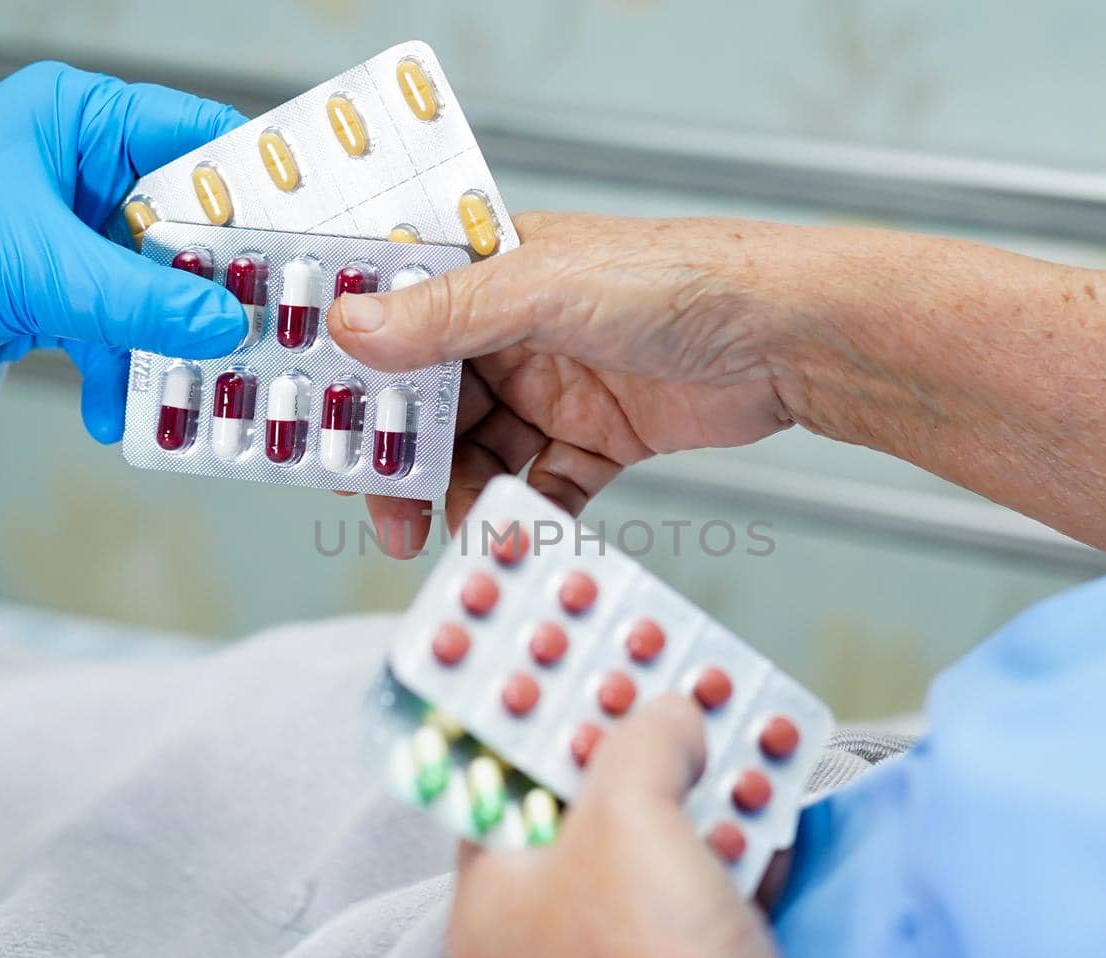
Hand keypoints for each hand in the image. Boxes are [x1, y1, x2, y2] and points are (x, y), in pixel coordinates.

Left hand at [0, 61, 249, 442]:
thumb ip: (139, 297)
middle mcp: (82, 170)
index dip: (254, 189)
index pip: (196, 140)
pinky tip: (117, 412)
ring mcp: (72, 234)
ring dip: (170, 347)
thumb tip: (226, 325)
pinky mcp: (56, 291)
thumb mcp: (37, 264)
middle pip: (186, 226)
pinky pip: (115, 329)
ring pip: (156, 288)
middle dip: (219, 289)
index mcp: (80, 122)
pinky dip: (120, 373)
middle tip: (266, 333)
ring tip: (196, 392)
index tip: (308, 238)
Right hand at [327, 213, 823, 555]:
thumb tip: (348, 325)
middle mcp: (515, 330)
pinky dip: (528, 514)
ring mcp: (556, 388)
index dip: (358, 374)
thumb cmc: (676, 280)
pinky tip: (520, 534)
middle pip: (433, 403)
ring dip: (464, 497)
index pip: (399, 323)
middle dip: (405, 460)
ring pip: (481, 455)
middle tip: (386, 513)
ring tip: (459, 532)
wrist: (785, 338)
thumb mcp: (544, 291)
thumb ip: (445, 316)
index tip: (320, 426)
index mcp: (492, 274)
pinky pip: (543, 487)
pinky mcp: (599, 440)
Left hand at [449, 695, 833, 957]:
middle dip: (630, 742)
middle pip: (580, 806)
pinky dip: (730, 839)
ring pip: (649, 842)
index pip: (495, 784)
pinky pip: (699, 884)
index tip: (566, 664)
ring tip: (728, 718)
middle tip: (659, 680)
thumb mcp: (629, 818)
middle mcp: (542, 938)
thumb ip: (638, 741)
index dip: (532, 717)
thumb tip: (665, 711)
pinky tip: (761, 792)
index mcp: (492, 905)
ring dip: (695, 784)